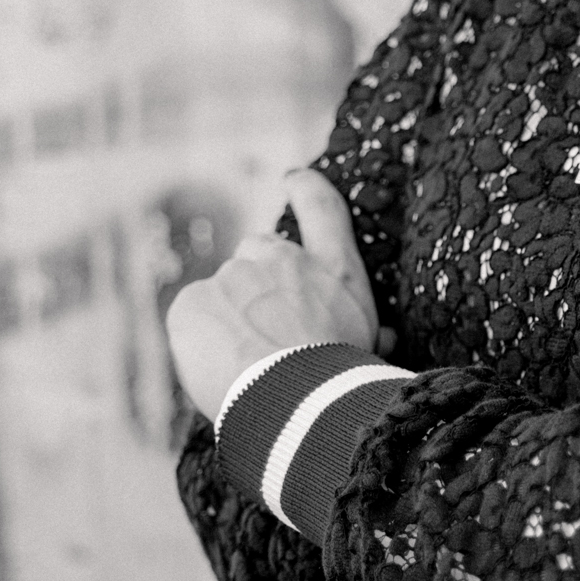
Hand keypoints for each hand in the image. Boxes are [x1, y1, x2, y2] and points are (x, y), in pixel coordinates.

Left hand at [165, 169, 380, 421]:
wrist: (297, 402)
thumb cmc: (342, 378)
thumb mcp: (369, 344)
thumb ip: (373, 330)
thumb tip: (387, 336)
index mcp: (333, 267)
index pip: (321, 206)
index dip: (306, 188)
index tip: (293, 178)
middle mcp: (282, 257)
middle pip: (257, 253)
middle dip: (256, 282)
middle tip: (264, 330)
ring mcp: (234, 275)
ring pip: (222, 292)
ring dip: (228, 318)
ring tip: (244, 365)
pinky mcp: (192, 302)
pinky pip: (191, 317)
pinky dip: (199, 340)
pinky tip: (219, 367)